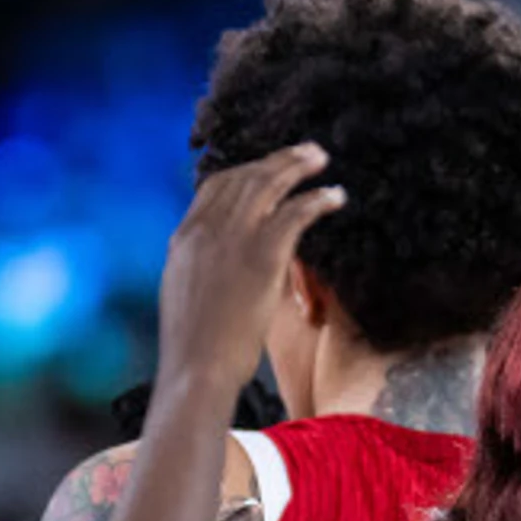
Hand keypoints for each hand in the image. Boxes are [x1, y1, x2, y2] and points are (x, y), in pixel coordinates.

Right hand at [156, 145, 346, 396]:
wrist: (196, 369)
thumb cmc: (195, 350)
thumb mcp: (187, 299)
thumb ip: (203, 272)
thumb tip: (223, 270)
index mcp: (184, 239)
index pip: (213, 188)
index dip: (243, 173)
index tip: (266, 169)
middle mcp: (205, 230)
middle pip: (242, 178)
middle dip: (276, 161)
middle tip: (304, 152)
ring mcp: (232, 239)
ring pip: (268, 185)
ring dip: (297, 167)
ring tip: (321, 158)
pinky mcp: (261, 255)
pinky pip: (294, 212)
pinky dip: (317, 199)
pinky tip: (336, 196)